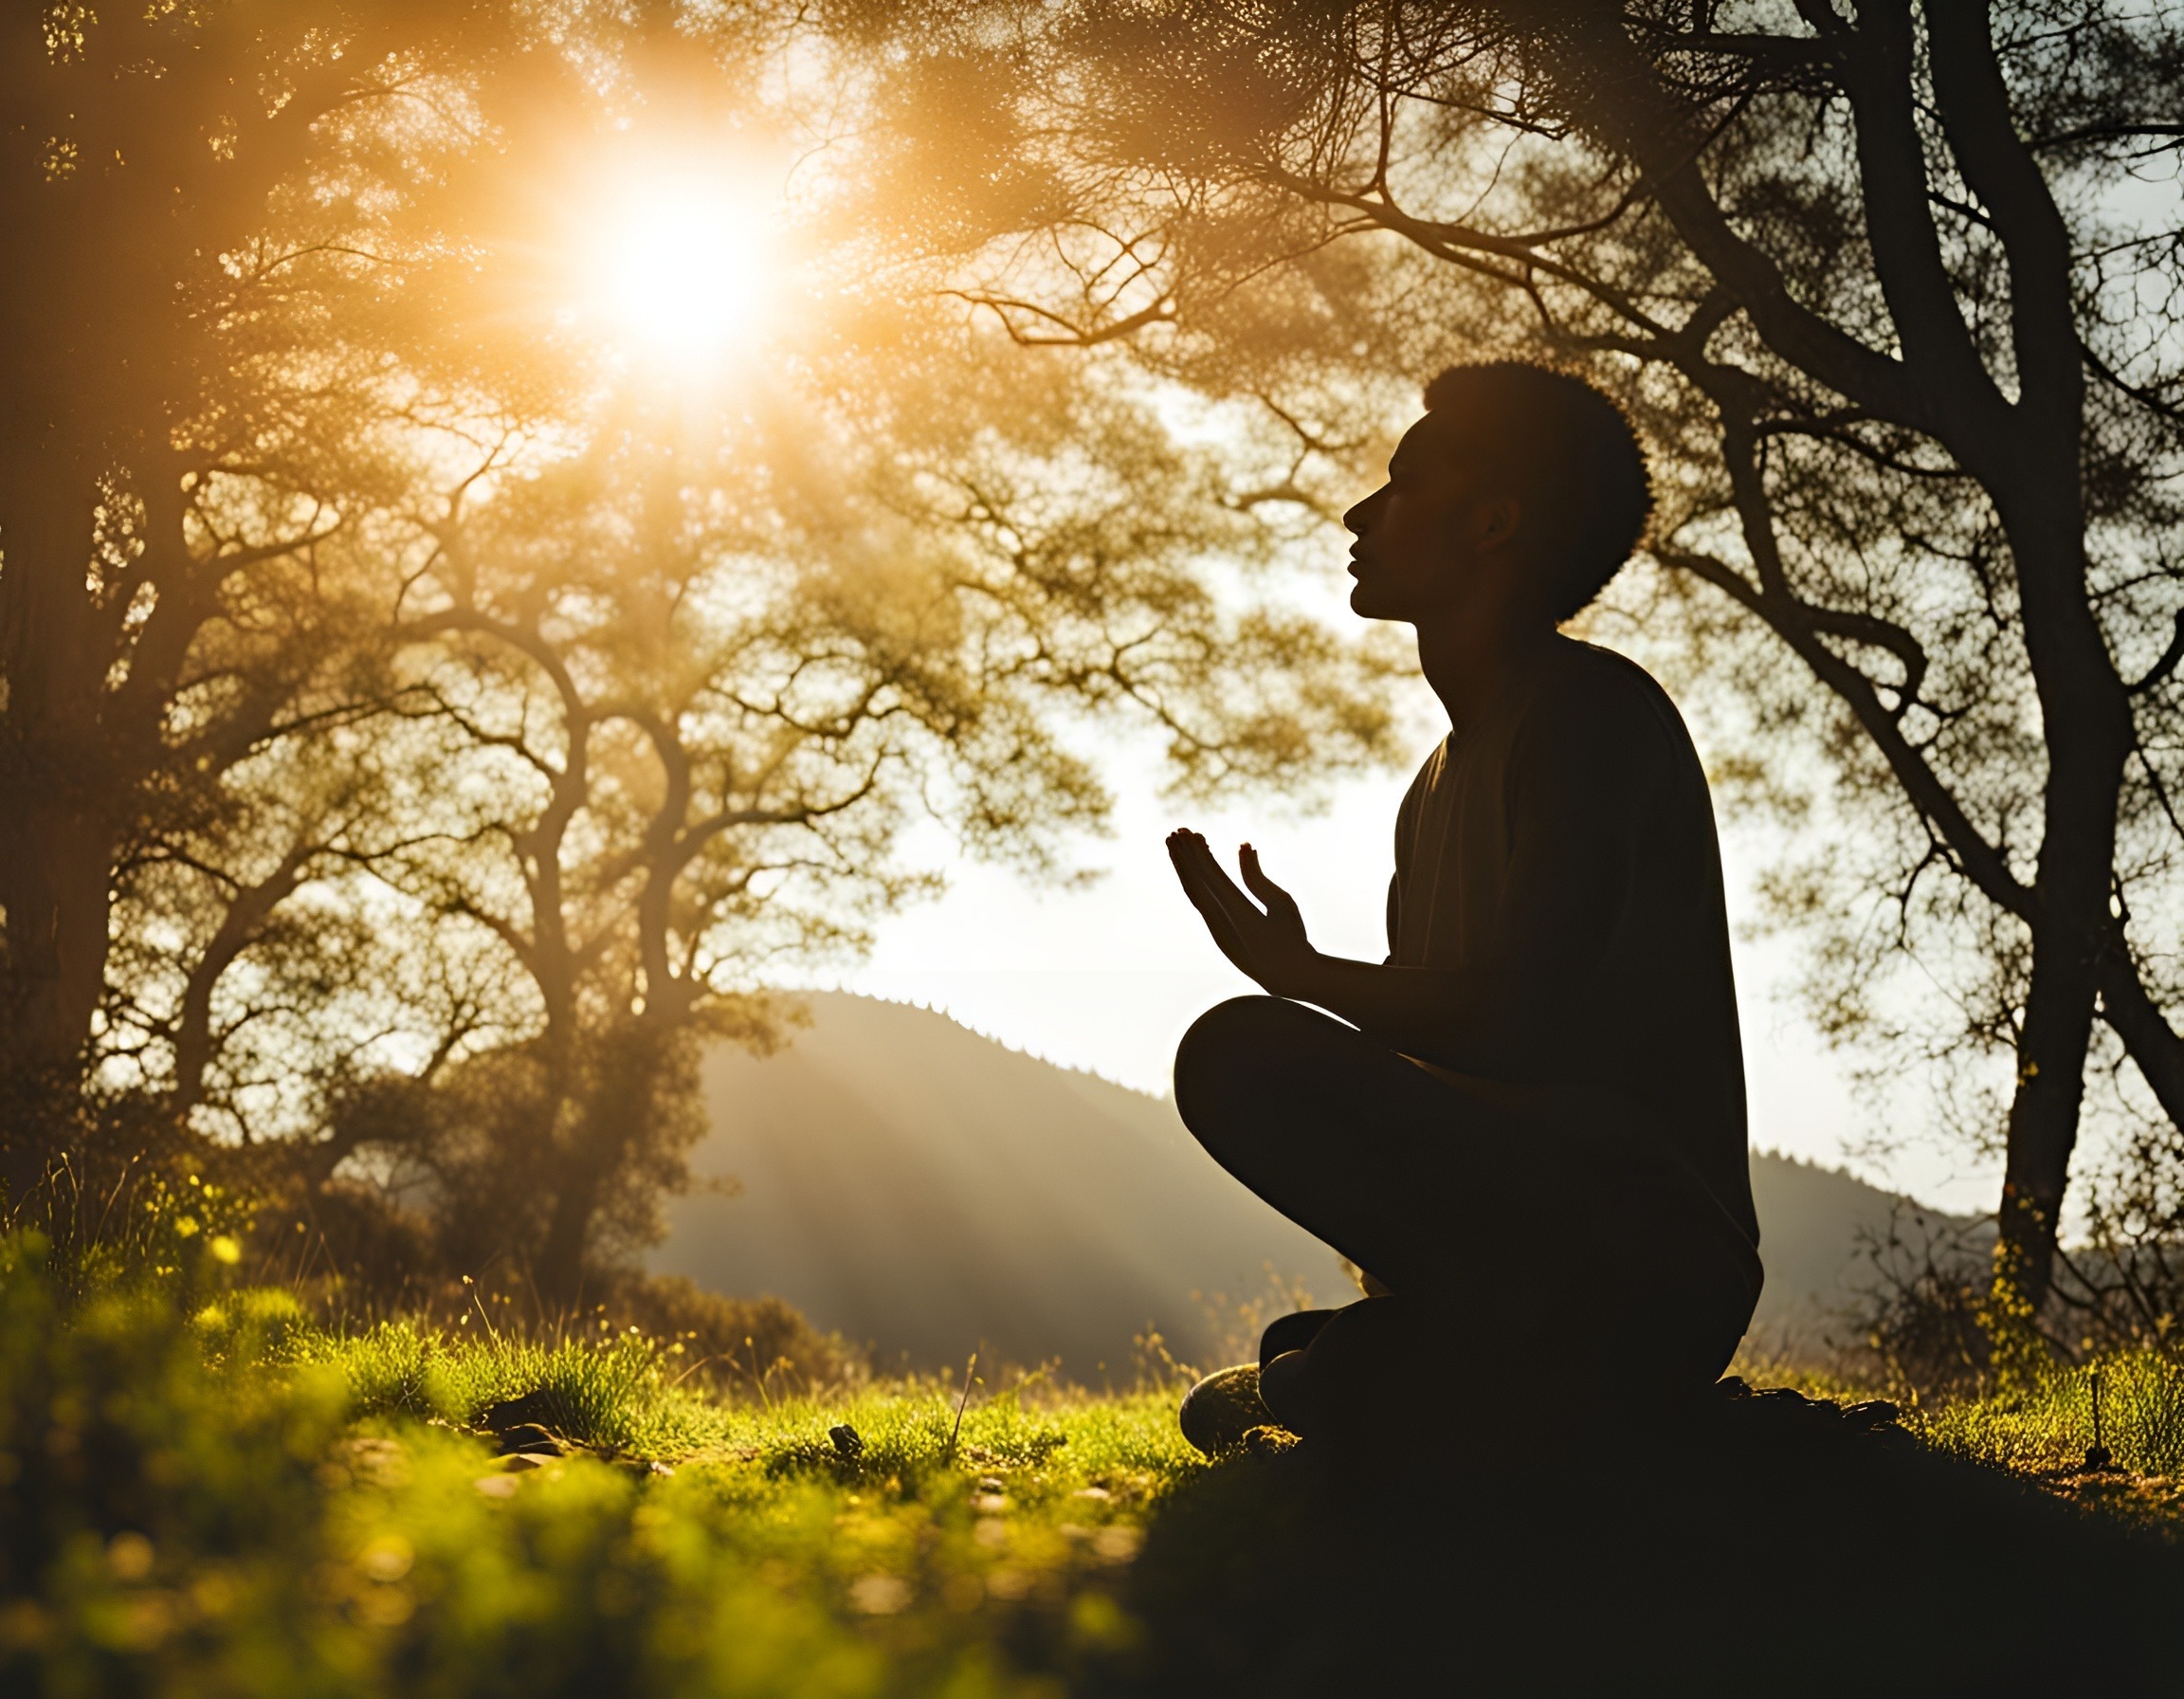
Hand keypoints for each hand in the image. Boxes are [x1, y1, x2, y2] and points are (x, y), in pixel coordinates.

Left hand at [1165, 829, 1317, 997]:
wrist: (1288, 978)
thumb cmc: (1292, 938)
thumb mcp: (1281, 903)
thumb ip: (1258, 876)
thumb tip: (1243, 846)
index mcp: (1238, 914)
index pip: (1210, 877)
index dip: (1198, 853)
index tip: (1189, 833)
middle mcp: (1220, 923)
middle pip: (1195, 883)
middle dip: (1183, 856)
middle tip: (1175, 832)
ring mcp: (1215, 931)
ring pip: (1194, 894)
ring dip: (1184, 869)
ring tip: (1177, 846)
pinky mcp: (1217, 934)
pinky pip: (1200, 903)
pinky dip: (1195, 883)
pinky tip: (1193, 870)